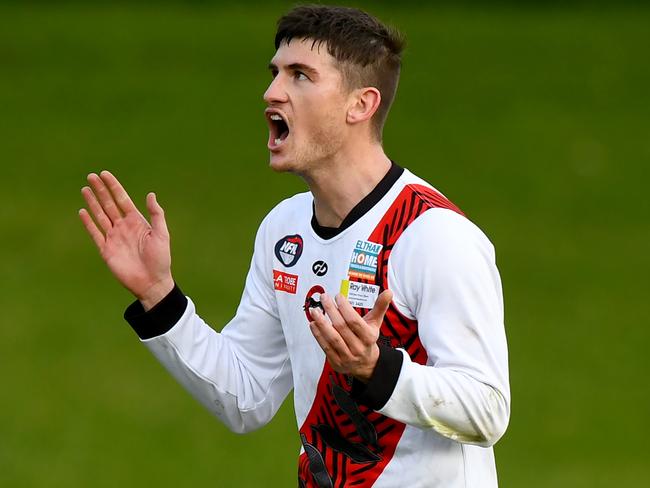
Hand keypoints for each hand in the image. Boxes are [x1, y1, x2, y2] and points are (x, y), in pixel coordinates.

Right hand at [79, 170, 173, 310]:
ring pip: (100, 216)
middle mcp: (123, 227)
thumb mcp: (162, 234)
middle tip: (91, 176)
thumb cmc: (160, 258)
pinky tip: (82, 212)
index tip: (105, 174)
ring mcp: (114, 238)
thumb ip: (156, 214)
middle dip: (100, 190)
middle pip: (109, 204)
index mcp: (137, 222)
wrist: (152, 282)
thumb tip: (151, 194)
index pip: (122, 200)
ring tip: (85, 189)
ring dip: (92, 203)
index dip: (113, 187)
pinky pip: (95, 233)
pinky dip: (88, 223)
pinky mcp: (106, 250)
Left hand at [309, 290, 392, 381]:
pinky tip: (313, 324)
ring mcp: (347, 357)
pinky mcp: (336, 362)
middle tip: (323, 298)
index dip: (344, 308)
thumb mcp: (375, 323)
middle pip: (341, 327)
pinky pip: (325, 347)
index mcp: (369, 337)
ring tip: (314, 310)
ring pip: (332, 338)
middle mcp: (358, 348)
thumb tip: (388, 292)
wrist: (366, 364)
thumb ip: (380, 307)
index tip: (337, 296)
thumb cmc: (368, 339)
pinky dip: (318, 335)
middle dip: (331, 310)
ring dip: (321, 323)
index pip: (354, 321)